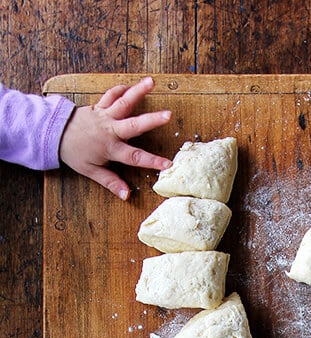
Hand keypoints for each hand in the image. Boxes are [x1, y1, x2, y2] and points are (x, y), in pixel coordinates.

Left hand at [59, 76, 171, 199]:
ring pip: (124, 103)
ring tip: (151, 82)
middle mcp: (110, 130)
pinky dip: (121, 89)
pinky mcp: (99, 107)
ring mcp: (105, 116)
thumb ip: (111, 182)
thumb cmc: (74, 153)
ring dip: (138, 92)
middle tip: (167, 115)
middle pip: (134, 125)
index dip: (152, 161)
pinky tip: (132, 85)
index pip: (134, 157)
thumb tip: (126, 195)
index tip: (167, 164)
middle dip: (151, 120)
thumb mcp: (92, 171)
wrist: (54, 133)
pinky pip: (111, 96)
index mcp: (110, 148)